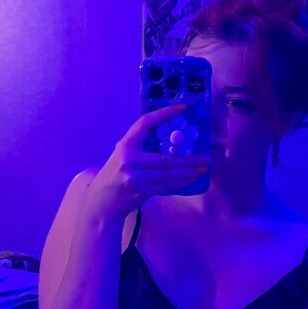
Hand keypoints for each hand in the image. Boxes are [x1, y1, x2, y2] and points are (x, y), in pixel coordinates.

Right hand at [84, 103, 210, 219]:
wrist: (103, 200)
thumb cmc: (117, 173)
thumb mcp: (123, 154)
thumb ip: (141, 146)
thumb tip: (170, 138)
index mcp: (126, 145)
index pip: (146, 123)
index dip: (164, 114)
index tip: (183, 108)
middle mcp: (129, 160)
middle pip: (165, 158)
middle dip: (188, 159)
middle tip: (205, 156)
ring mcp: (135, 177)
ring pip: (168, 174)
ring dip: (188, 172)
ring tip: (202, 169)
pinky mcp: (140, 191)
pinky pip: (165, 187)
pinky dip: (179, 184)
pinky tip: (190, 180)